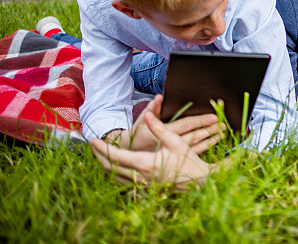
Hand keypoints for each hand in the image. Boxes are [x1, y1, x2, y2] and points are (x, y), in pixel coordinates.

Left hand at [90, 111, 212, 189]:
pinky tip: (115, 167)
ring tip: (100, 155)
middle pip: (110, 168)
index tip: (92, 140)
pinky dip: (115, 174)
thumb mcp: (175, 142)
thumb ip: (159, 128)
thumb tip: (149, 114)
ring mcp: (141, 185)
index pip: (116, 156)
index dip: (102, 148)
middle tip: (92, 146)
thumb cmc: (188, 161)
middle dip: (99, 156)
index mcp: (144, 164)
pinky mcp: (145, 188)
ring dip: (105, 166)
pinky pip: (123, 182)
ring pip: (114, 177)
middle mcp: (139, 177)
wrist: (199, 182)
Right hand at [119, 95, 224, 151]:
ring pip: (196, 147)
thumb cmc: (139, 133)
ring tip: (222, 133)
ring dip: (210, 139)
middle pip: (194, 136)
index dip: (200, 121)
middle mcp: (170, 145)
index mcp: (164, 134)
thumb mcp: (143, 120)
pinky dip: (205, 148)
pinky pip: (193, 154)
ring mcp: (174, 155)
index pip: (185, 126)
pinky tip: (214, 142)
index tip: (214, 117)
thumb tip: (159, 97)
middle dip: (209, 130)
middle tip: (223, 125)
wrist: (131, 154)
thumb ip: (152, 109)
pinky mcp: (176, 160)